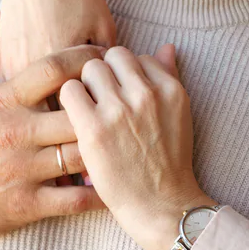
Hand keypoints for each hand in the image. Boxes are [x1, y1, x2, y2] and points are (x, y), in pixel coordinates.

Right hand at [0, 9, 106, 239]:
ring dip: (108, 143)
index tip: (105, 57)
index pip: (54, 69)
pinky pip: (72, 199)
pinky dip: (98, 193)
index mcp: (5, 100)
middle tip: (128, 95)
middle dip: (106, 101)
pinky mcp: (27, 203)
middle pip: (78, 110)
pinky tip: (117, 181)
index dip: (85, 59)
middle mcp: (19, 132)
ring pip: (80, 152)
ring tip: (130, 133)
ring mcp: (24, 169)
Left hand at [59, 45, 215, 249]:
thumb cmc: (168, 160)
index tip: (121, 90)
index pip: (138, 56)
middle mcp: (145, 94)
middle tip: (100, 95)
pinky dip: (69, 99)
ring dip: (85, 83)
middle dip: (104, 71)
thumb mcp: (179, 113)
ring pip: (89, 69)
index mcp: (168, 89)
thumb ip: (169, 76)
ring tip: (87, 105)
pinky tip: (73, 116)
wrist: (159, 203)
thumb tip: (166, 46)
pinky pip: (70, 91)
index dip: (125, 72)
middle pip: (112, 56)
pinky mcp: (93, 129)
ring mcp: (119, 111)